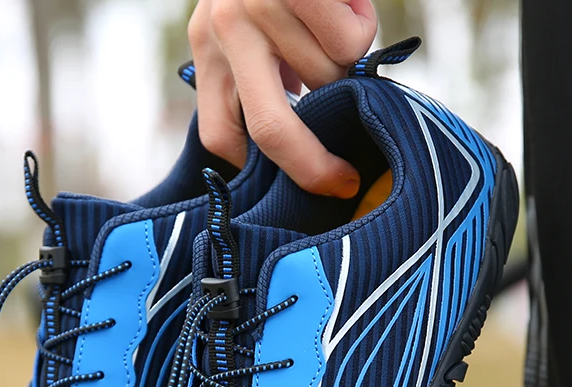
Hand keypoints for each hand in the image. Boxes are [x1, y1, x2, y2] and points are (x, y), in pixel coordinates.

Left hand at [189, 0, 376, 197]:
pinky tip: (346, 2)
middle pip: (268, 127)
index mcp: (208, 44)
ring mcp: (259, 6)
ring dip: (346, 66)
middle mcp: (225, 27)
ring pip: (325, 77)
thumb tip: (302, 136)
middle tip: (343, 182)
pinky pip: (348, 43)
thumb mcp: (254, 23)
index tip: (292, 184)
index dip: (259, 169)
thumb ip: (264, 73)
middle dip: (309, 165)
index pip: (221, 134)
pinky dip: (363, 28)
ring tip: (337, 25)